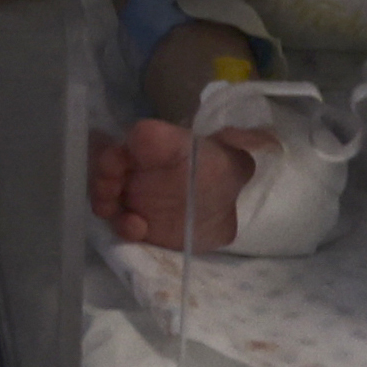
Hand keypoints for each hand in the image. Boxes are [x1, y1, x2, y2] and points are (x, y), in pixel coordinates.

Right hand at [87, 119, 267, 256]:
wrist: (219, 213)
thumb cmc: (222, 177)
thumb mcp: (234, 161)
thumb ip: (241, 143)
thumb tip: (265, 138)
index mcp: (160, 146)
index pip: (132, 141)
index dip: (119, 149)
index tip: (118, 162)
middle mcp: (139, 168)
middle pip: (105, 166)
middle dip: (102, 177)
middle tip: (110, 190)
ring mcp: (134, 195)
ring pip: (105, 193)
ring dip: (105, 200)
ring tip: (122, 215)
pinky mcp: (137, 223)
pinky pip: (121, 224)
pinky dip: (124, 228)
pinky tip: (137, 229)